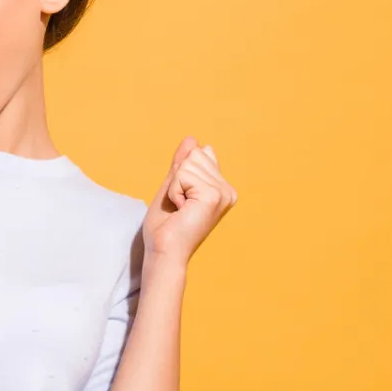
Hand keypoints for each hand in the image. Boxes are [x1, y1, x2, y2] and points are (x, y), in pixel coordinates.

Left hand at [142, 137, 237, 265]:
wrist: (164, 251)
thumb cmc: (165, 227)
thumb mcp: (172, 188)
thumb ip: (182, 165)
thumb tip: (192, 139)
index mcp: (221, 188)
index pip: (199, 153)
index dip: (180, 173)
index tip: (181, 200)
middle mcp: (227, 190)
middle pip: (194, 155)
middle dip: (177, 179)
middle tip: (179, 205)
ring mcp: (223, 192)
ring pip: (187, 164)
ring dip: (174, 186)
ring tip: (180, 208)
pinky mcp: (213, 195)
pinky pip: (183, 175)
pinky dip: (174, 191)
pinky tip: (181, 209)